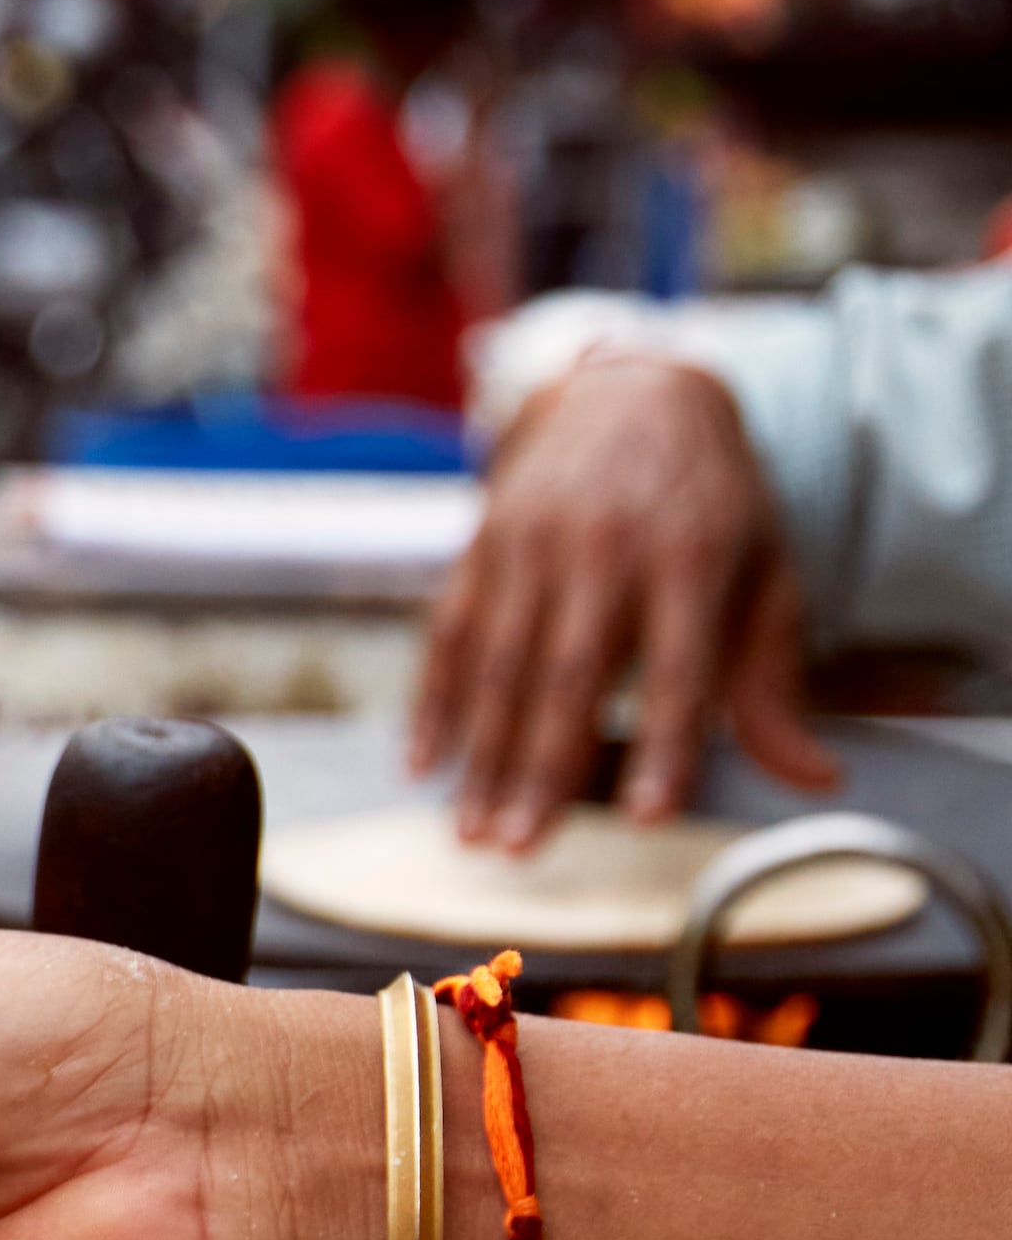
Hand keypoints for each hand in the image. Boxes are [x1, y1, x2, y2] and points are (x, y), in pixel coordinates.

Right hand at [411, 352, 834, 847]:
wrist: (628, 393)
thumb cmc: (710, 502)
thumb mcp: (764, 571)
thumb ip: (772, 677)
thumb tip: (816, 775)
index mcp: (688, 553)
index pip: (676, 666)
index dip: (661, 744)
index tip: (643, 816)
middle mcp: (601, 546)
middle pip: (565, 674)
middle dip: (539, 767)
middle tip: (519, 847)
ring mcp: (530, 542)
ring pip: (497, 664)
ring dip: (480, 755)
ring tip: (470, 831)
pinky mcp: (481, 545)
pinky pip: (448, 634)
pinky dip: (432, 702)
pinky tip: (422, 764)